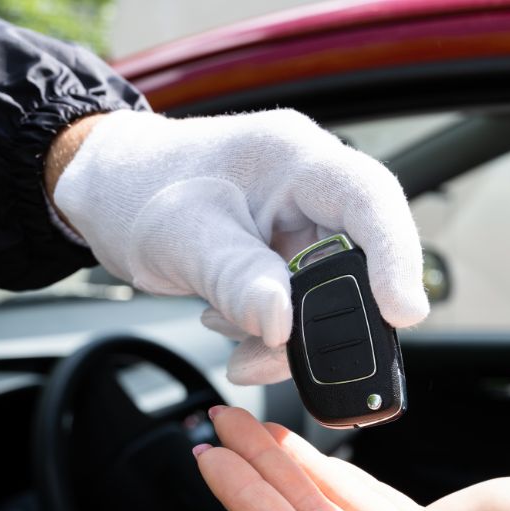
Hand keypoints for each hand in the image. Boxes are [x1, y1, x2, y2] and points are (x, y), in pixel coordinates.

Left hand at [47, 110, 428, 384]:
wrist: (107, 195)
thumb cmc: (137, 190)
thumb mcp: (181, 237)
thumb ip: (237, 279)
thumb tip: (284, 326)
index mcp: (293, 158)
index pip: (369, 199)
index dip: (396, 255)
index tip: (402, 312)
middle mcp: (309, 189)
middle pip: (360, 258)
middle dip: (331, 317)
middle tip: (288, 352)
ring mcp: (301, 225)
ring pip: (332, 295)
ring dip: (293, 334)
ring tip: (239, 345)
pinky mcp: (288, 256)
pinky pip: (304, 306)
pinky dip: (275, 334)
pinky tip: (235, 333)